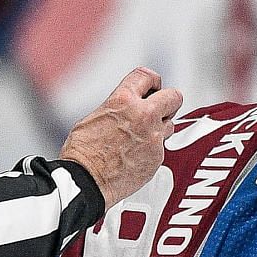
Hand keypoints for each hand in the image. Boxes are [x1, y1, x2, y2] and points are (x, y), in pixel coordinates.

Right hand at [60, 67, 181, 207]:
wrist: (86, 181)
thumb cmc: (83, 153)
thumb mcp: (95, 116)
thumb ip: (118, 108)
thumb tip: (126, 109)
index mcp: (124, 100)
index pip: (147, 76)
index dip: (152, 81)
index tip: (152, 86)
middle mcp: (143, 116)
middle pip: (174, 97)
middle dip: (168, 101)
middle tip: (160, 109)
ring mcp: (154, 138)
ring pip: (170, 125)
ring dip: (160, 128)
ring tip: (141, 138)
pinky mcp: (158, 158)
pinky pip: (162, 148)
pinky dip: (153, 150)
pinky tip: (136, 156)